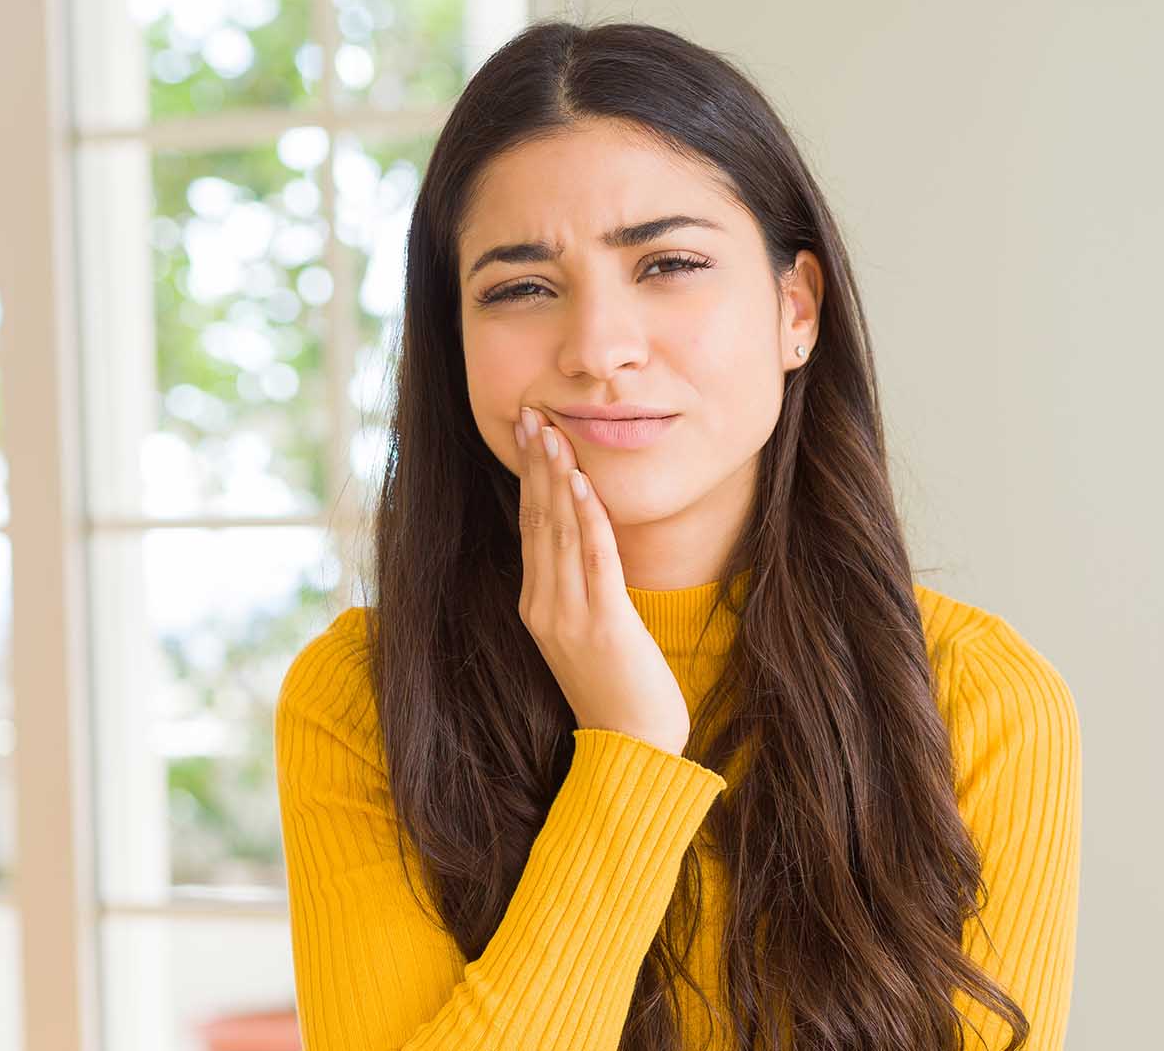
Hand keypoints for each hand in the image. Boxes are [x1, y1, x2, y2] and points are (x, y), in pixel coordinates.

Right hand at [514, 405, 689, 754]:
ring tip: (554, 433)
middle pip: (538, 520)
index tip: (530, 433)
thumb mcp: (589, 633)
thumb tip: (586, 541)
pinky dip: (588, 518)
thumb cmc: (619, 691)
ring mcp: (569, 617)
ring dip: (558, 478)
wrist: (633, 749)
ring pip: (560, 532)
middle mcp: (543, 607)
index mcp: (536, 607)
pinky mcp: (603, 625)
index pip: (530, 527)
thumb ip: (580, 589)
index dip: (530, 477)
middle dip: (536, 464)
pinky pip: (593, 560)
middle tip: (532, 414)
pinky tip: (583, 484)